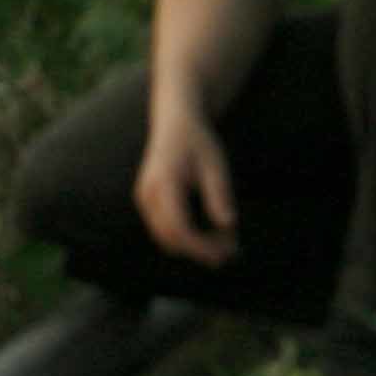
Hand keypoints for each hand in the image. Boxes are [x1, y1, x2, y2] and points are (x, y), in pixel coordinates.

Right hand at [134, 107, 239, 266]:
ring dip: (192, 246)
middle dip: (199, 250)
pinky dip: (184, 236)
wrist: (174, 122)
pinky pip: (163, 228)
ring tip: (224, 245)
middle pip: (171, 238)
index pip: (180, 228)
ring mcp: (144, 200)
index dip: (201, 246)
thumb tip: (228, 225)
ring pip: (165, 237)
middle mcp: (148, 196)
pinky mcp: (147, 202)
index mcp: (164, 184)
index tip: (225, 253)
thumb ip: (219, 194)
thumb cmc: (198, 141)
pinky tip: (208, 235)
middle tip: (231, 252)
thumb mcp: (215, 165)